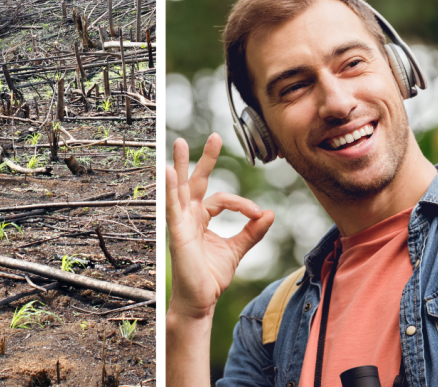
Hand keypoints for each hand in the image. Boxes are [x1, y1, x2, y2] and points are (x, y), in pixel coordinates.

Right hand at [166, 133, 273, 319]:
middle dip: (205, 159)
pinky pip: (171, 207)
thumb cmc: (211, 277)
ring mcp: (180, 223)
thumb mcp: (236, 250)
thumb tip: (270, 213)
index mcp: (201, 218)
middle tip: (215, 136)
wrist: (201, 301)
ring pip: (180, 188)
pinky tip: (167, 172)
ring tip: (179, 142)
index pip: (221, 199)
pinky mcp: (176, 232)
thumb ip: (252, 231)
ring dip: (180, 165)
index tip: (260, 214)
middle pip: (196, 181)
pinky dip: (169, 189)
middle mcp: (189, 216)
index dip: (243, 204)